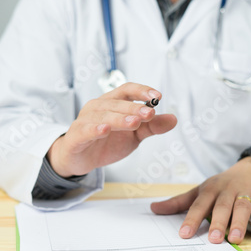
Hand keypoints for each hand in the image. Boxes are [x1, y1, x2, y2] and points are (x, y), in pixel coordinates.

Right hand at [47, 82, 176, 176]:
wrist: (82, 159)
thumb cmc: (108, 142)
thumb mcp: (134, 135)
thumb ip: (152, 127)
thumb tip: (174, 119)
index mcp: (113, 103)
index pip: (127, 90)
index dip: (142, 91)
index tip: (158, 96)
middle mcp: (98, 107)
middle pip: (117, 103)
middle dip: (134, 108)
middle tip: (149, 114)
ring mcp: (85, 120)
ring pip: (103, 116)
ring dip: (120, 118)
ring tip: (134, 122)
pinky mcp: (76, 136)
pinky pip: (85, 130)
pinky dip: (95, 129)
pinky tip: (105, 129)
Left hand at [150, 157, 250, 243]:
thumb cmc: (224, 183)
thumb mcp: (201, 189)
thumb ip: (179, 202)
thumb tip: (154, 208)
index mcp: (210, 190)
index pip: (199, 205)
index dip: (191, 219)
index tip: (183, 234)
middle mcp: (227, 191)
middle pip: (222, 207)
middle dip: (217, 223)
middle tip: (213, 239)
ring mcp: (246, 192)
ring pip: (242, 207)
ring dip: (240, 222)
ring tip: (236, 238)